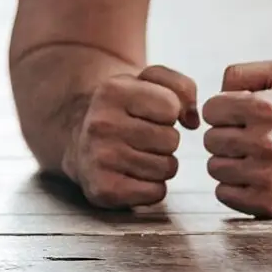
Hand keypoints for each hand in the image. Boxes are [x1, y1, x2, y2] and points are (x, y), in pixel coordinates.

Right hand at [63, 64, 199, 208]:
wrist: (77, 131)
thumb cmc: (124, 103)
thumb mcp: (149, 78)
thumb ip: (182, 86)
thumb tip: (193, 122)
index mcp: (114, 91)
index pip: (171, 107)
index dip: (170, 110)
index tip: (152, 111)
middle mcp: (101, 124)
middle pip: (171, 140)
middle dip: (167, 138)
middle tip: (146, 135)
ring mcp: (99, 159)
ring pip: (167, 168)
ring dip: (162, 163)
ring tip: (140, 153)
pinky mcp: (102, 191)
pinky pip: (156, 193)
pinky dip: (154, 186)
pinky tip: (136, 173)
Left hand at [203, 61, 271, 217]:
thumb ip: (242, 73)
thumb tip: (214, 94)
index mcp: (268, 107)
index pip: (211, 109)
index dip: (223, 110)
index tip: (238, 114)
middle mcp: (266, 141)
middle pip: (210, 139)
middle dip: (225, 135)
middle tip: (247, 135)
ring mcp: (266, 176)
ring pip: (214, 167)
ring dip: (229, 161)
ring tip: (252, 155)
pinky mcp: (266, 203)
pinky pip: (223, 193)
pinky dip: (234, 185)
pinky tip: (253, 175)